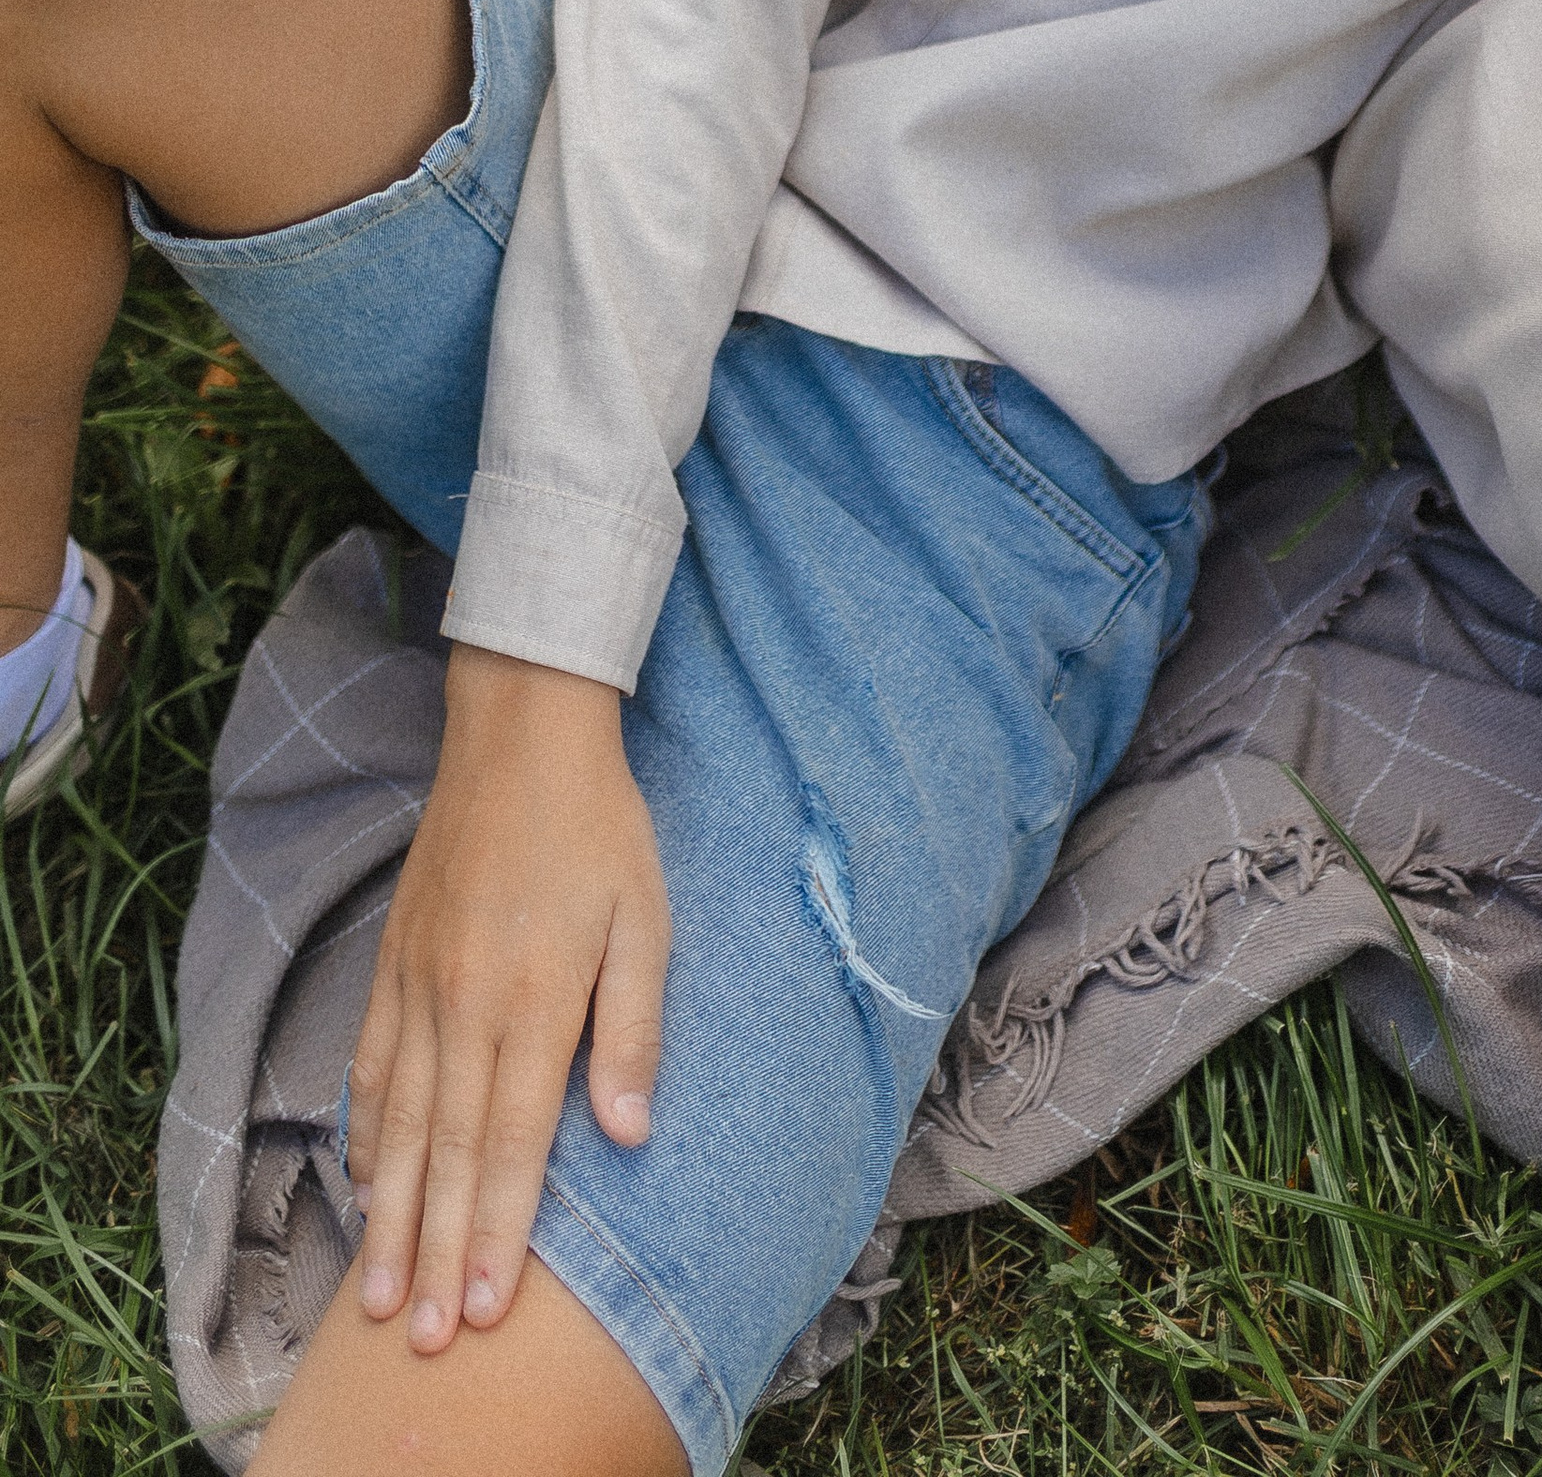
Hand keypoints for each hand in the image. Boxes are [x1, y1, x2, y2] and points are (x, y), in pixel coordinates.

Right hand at [346, 648, 669, 1354]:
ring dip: (390, 1215)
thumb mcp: (645, 919)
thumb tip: (629, 1134)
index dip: (497, 1232)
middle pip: (446, 1152)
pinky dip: (366, 1133)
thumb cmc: (600, 829)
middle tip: (418, 1338)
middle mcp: (463, 1003)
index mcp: (532, 999)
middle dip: (433, 1252)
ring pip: (399, 1123)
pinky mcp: (394, 962)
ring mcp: (418, 984)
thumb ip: (632, 1029)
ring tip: (376, 1293)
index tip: (483, 1310)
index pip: (511, 1142)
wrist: (521, 734)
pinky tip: (368, 1182)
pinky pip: (371, 1066)